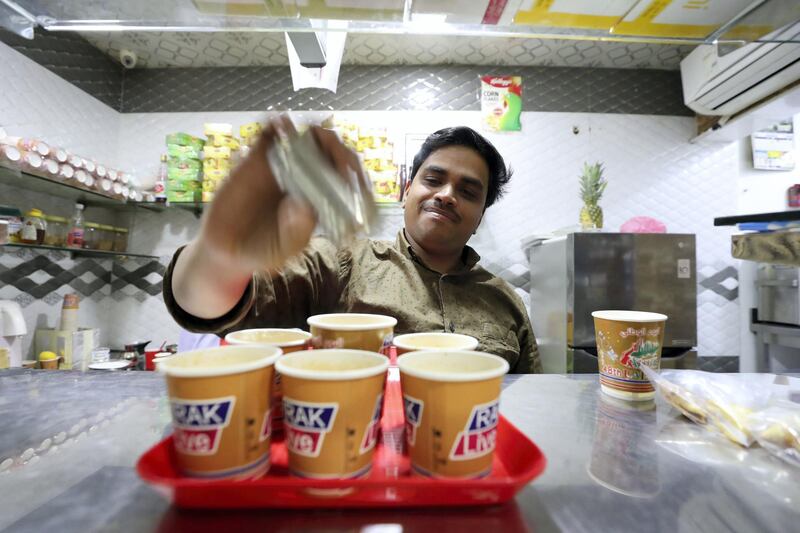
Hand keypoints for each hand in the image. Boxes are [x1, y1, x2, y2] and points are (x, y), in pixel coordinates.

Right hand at [198, 116, 364, 272]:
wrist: (227, 249)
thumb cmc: (262, 252)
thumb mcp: (282, 252)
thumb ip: (295, 234)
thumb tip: (304, 207)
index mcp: (321, 203)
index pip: (346, 182)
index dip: (353, 172)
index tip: (352, 171)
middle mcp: (307, 182)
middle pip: (331, 156)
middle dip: (336, 147)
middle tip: (332, 146)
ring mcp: (284, 169)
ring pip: (305, 142)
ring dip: (312, 133)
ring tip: (310, 133)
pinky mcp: (258, 161)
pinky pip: (269, 138)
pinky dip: (275, 126)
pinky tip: (277, 124)